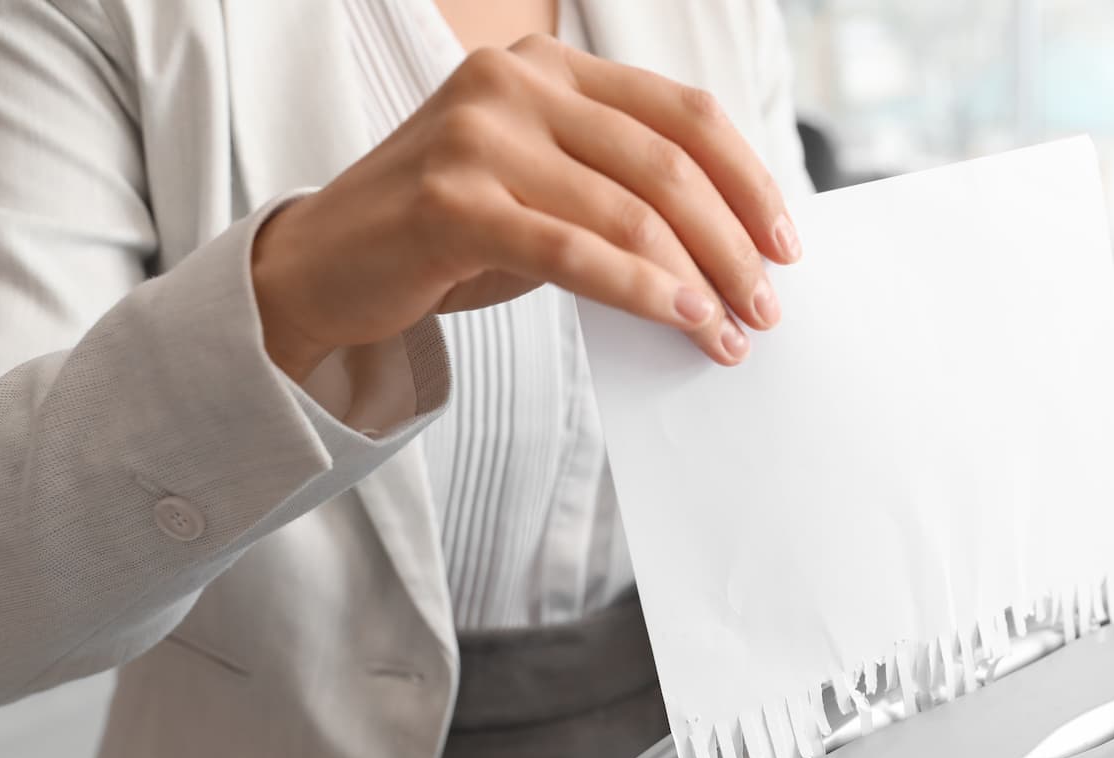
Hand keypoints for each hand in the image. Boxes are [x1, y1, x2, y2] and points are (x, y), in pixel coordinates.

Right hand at [250, 35, 799, 379]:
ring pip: (630, 213)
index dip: (748, 180)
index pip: (683, 114)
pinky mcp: (450, 202)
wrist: (325, 267)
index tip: (787, 245)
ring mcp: (478, 136)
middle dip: (734, 244)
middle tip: (769, 307)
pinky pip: (574, 253)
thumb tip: (736, 248)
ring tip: (731, 335)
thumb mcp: (545, 187)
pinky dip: (642, 291)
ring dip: (699, 281)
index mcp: (549, 65)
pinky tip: (683, 321)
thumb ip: (620, 190)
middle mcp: (515, 82)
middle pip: (668, 166)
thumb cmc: (453, 233)